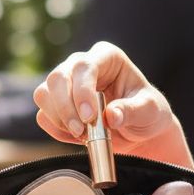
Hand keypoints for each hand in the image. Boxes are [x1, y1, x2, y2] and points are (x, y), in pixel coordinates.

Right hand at [33, 42, 192, 166]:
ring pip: (43, 94)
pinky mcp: (56, 105)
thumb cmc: (148, 113)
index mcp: (107, 57)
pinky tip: (77, 137)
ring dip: (58, 119)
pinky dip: (56, 130)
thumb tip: (111, 115)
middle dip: (65, 107)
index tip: (90, 117)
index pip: (84, 66)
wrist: (139, 132)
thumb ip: (133, 111)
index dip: (82, 91)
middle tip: (82, 131)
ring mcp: (66, 84)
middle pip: (57, 78)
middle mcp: (81, 66)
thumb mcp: (150, 110)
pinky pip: (43, 115)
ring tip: (82, 135)